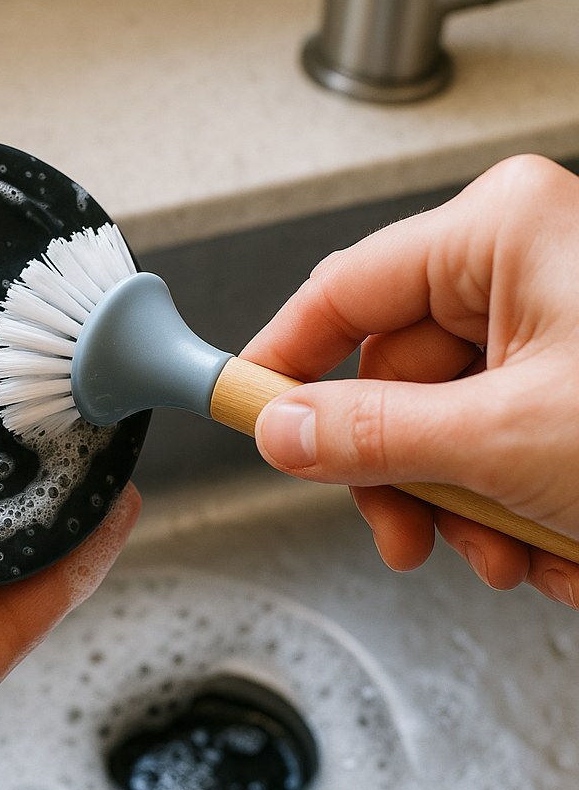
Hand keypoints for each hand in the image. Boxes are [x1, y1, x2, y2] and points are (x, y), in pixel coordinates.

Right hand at [244, 154, 578, 605]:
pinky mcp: (574, 387)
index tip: (243, 411)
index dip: (282, 361)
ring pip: (445, 427)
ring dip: (463, 509)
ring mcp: (554, 331)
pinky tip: (559, 547)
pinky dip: (514, 512)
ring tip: (511, 553)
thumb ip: (368, 433)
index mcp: (502, 235)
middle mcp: (525, 271)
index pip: (341, 292)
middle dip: (400, 474)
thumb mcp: (505, 437)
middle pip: (393, 376)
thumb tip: (278, 428)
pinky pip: (499, 448)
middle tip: (403, 532)